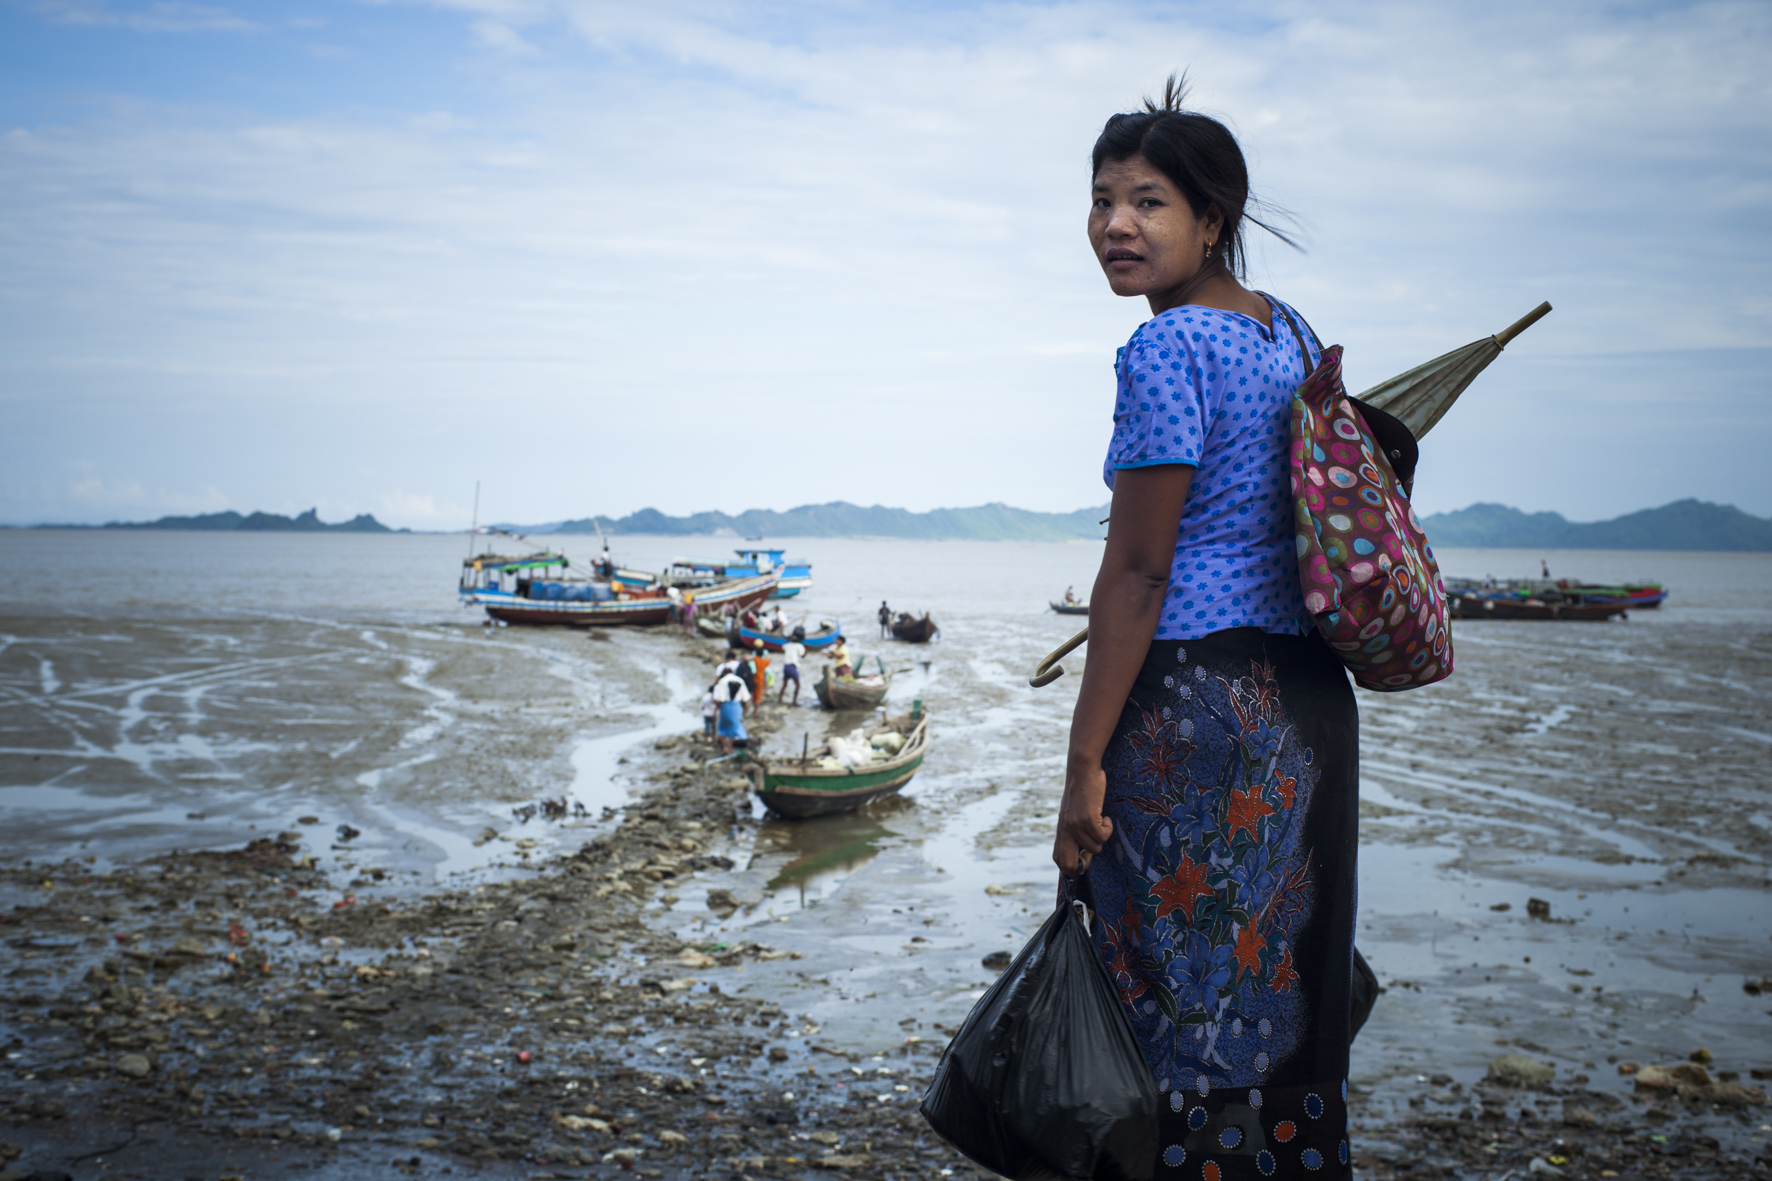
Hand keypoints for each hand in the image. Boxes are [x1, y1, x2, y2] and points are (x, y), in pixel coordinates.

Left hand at [1053, 755, 1113, 876]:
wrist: (1082, 770)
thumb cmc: (1081, 790)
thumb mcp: (1072, 813)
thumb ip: (1074, 830)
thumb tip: (1085, 851)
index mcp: (1061, 829)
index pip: (1058, 858)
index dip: (1070, 868)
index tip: (1084, 862)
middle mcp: (1065, 830)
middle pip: (1067, 864)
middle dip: (1083, 865)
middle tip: (1092, 856)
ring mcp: (1075, 826)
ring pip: (1095, 848)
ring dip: (1102, 837)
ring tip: (1101, 821)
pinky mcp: (1087, 819)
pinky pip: (1103, 836)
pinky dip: (1108, 828)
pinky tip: (1105, 816)